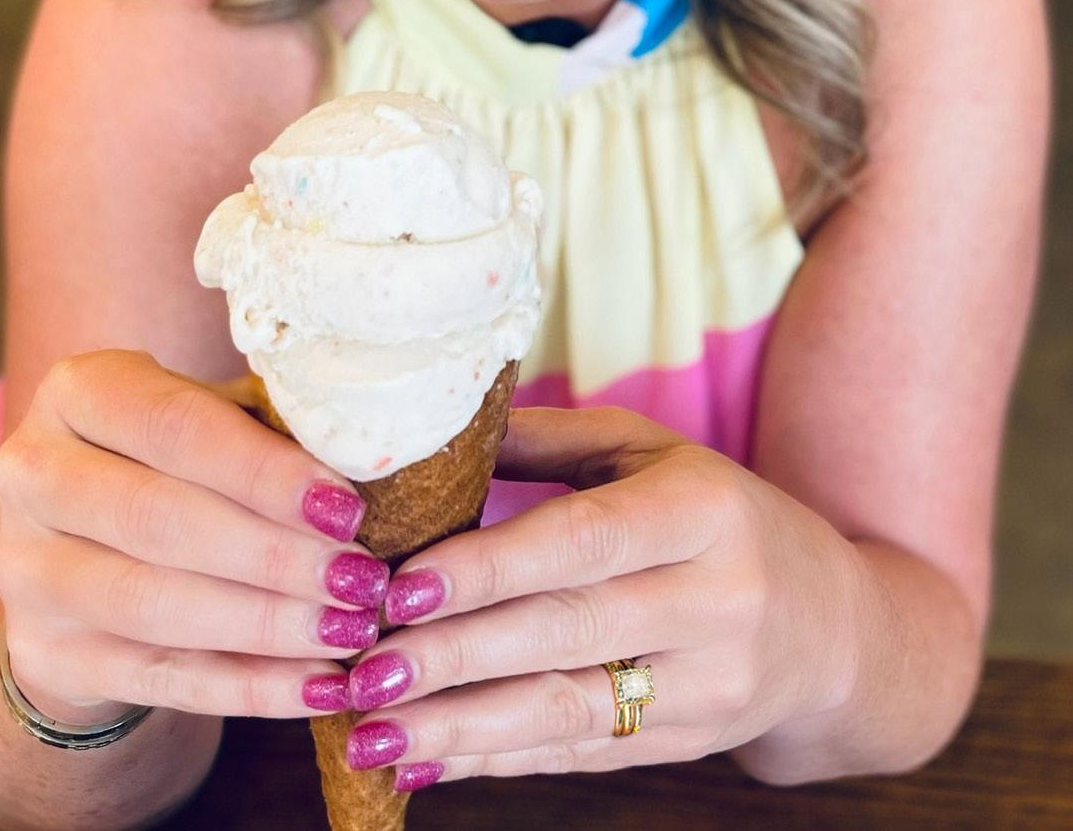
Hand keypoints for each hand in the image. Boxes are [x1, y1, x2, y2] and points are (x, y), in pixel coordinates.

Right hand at [0, 350, 391, 722]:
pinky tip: (319, 685)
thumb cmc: (178, 460)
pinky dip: (249, 687)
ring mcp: (28, 572)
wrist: (88, 545)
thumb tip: (370, 459)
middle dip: (275, 555)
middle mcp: (34, 474)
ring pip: (155, 606)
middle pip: (161, 520)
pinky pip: (161, 679)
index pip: (176, 427)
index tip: (348, 508)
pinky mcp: (48, 654)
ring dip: (267, 624)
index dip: (265, 472)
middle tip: (361, 578)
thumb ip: (272, 427)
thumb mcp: (211, 419)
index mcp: (80, 392)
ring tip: (351, 631)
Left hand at [341, 406, 858, 792]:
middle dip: (454, 659)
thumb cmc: (718, 514)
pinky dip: (498, 761)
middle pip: (566, 633)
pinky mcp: (691, 742)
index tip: (402, 588)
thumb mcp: (653, 454)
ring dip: (461, 728)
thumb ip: (550, 441)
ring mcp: (710, 685)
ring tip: (372, 734)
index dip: (489, 568)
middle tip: (362, 671)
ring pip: (568, 710)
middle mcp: (715, 599)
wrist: (833, 625)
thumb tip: (434, 434)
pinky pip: (581, 753)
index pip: (582, 542)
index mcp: (701, 509)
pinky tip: (426, 761)